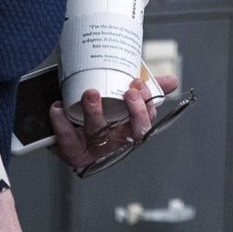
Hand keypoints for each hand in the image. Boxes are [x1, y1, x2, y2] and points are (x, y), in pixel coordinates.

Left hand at [48, 74, 179, 170]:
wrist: (65, 115)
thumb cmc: (99, 111)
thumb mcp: (122, 97)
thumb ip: (146, 88)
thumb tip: (173, 80)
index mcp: (127, 132)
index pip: (144, 125)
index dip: (144, 109)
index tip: (137, 87)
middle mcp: (112, 142)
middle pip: (127, 134)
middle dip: (130, 113)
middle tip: (127, 92)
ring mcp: (91, 148)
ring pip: (96, 134)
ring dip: (95, 113)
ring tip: (90, 93)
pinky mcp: (69, 151)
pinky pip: (66, 140)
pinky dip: (62, 124)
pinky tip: (59, 108)